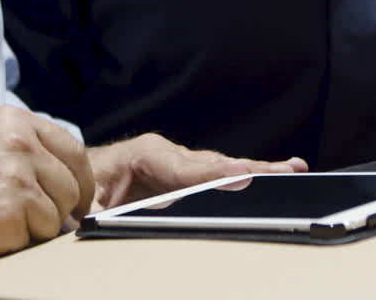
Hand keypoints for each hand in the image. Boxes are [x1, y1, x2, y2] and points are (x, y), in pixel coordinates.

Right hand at [0, 106, 94, 266]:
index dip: (78, 182)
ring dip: (34, 229)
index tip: (75, 201)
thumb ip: (21, 149)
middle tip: (28, 221)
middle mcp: (22, 143)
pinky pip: (37, 238)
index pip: (73, 152)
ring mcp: (19, 177)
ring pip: (57, 216)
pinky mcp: (12, 212)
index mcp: (16, 121)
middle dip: (57, 209)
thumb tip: (62, 180)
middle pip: (73, 186)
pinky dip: (17, 244)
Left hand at [86, 133, 307, 211]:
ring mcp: (180, 161)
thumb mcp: (86, 201)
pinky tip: (278, 173)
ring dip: (257, 169)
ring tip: (292, 169)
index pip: (184, 167)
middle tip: (283, 171)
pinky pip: (220, 173)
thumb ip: (96, 212)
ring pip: (222, 166)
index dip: (213, 174)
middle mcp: (168, 153)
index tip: (240, 178)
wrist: (82, 170)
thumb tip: (97, 222)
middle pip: (213, 163)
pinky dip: (248, 174)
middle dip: (248, 168)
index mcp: (144, 154)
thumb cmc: (85, 185)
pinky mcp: (188, 172)